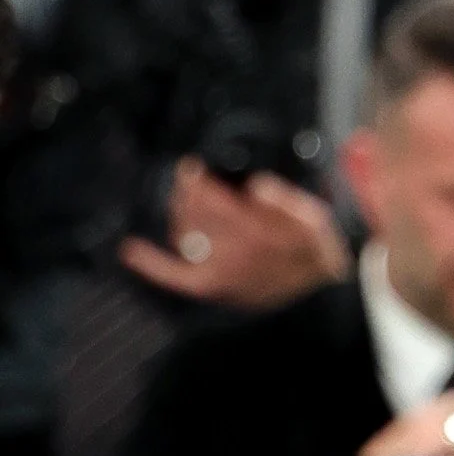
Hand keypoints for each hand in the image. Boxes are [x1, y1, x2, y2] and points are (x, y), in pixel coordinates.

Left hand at [120, 157, 350, 308]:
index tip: (190, 167)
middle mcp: (231, 253)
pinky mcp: (213, 287)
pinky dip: (152, 263)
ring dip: (179, 214)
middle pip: (195, 216)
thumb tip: (255, 186)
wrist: (320, 288)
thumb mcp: (313, 217)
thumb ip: (284, 199)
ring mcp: (219, 272)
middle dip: (187, 193)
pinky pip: (176, 275)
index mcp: (255, 232)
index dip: (198, 182)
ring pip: (185, 236)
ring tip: (182, 199)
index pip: (213, 201)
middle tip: (187, 177)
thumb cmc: (316, 246)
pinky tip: (131, 249)